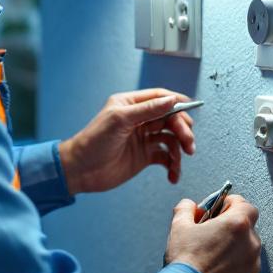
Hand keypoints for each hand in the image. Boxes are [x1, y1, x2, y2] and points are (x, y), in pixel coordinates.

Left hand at [58, 89, 195, 194]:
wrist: (80, 171)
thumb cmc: (93, 141)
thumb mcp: (120, 120)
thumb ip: (147, 110)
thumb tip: (172, 100)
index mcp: (131, 104)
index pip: (160, 98)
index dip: (177, 102)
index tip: (192, 108)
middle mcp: (139, 119)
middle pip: (170, 119)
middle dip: (182, 130)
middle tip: (188, 143)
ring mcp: (143, 138)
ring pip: (170, 139)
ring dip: (179, 150)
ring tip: (180, 162)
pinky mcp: (144, 156)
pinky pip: (165, 157)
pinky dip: (172, 165)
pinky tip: (172, 174)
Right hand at [164, 194, 260, 272]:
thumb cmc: (184, 262)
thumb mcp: (179, 227)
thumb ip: (186, 209)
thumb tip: (189, 206)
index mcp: (237, 225)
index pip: (245, 205)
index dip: (231, 205)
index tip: (219, 210)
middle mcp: (251, 245)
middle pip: (246, 230)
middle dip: (230, 231)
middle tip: (210, 237)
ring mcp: (253, 269)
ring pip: (246, 254)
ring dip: (233, 253)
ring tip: (210, 260)